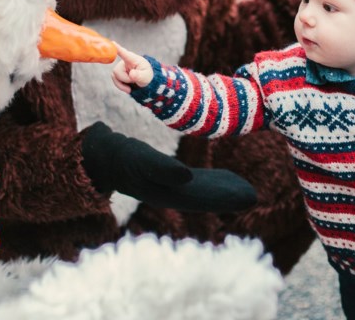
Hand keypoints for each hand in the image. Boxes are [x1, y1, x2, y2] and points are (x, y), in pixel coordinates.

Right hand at [81, 122, 256, 211]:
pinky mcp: (168, 180)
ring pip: (201, 192)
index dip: (222, 197)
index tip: (245, 197)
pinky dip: (212, 181)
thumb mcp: (139, 160)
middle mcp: (169, 194)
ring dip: (223, 192)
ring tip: (247, 190)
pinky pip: (195, 183)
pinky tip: (227, 177)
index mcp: (166, 193)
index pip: (201, 198)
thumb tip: (186, 177)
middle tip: (252, 196)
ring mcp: (169, 188)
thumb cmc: (119, 157)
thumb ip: (162, 169)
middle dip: (228, 198)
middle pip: (204, 198)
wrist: (102, 158)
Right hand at [112, 43, 153, 91]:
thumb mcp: (146, 77)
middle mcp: (124, 61)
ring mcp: (120, 67)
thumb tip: (131, 74)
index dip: (118, 48)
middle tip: (134, 81)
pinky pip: (114, 80)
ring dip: (123, 84)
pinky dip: (120, 86)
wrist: (145, 81)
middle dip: (126, 79)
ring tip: (132, 84)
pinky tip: (128, 88)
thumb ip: (140, 76)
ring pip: (114, 76)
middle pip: (117, 71)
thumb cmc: (146, 75)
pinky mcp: (117, 73)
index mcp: (133, 59)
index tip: (112, 42)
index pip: (124, 53)